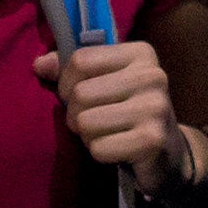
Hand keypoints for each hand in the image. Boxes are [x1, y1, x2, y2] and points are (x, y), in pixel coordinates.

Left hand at [32, 41, 186, 192]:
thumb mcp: (104, 83)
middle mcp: (152, 75)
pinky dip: (99, 153)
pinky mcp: (152, 140)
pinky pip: (98, 148)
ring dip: (87, 136)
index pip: (79, 60)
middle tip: (96, 122)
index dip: (67, 83)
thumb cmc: (128, 112)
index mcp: (140, 53)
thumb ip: (71, 70)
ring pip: (86, 122)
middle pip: (80, 93)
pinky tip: (118, 150)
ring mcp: (155, 107)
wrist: (168, 154)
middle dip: (76, 115)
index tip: (80, 96)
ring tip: (107, 134)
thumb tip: (39, 65)